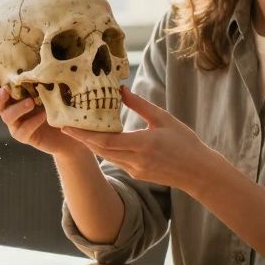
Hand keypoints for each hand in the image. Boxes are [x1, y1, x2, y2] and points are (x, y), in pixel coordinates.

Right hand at [0, 70, 85, 157]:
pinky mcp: (24, 136)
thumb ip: (44, 75)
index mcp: (14, 94)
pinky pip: (22, 131)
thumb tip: (46, 50)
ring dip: (17, 108)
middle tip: (6, 90)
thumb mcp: (53, 86)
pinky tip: (43, 115)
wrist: (69, 131)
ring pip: (7, 116)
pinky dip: (31, 122)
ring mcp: (16, 123)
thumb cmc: (61, 104)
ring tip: (30, 102)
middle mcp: (11, 108)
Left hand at [60, 86, 224, 193]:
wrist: (198, 172)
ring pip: (106, 156)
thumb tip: (121, 90)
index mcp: (142, 144)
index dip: (83, 135)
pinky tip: (100, 140)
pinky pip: (116, 160)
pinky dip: (106, 150)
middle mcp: (135, 160)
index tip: (67, 127)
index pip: (105, 141)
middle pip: (100, 150)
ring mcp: (135, 170)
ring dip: (92, 145)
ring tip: (78, 131)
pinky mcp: (137, 174)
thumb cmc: (185, 142)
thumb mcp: (163, 118)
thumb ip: (140, 105)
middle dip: (82, 139)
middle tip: (66, 126)